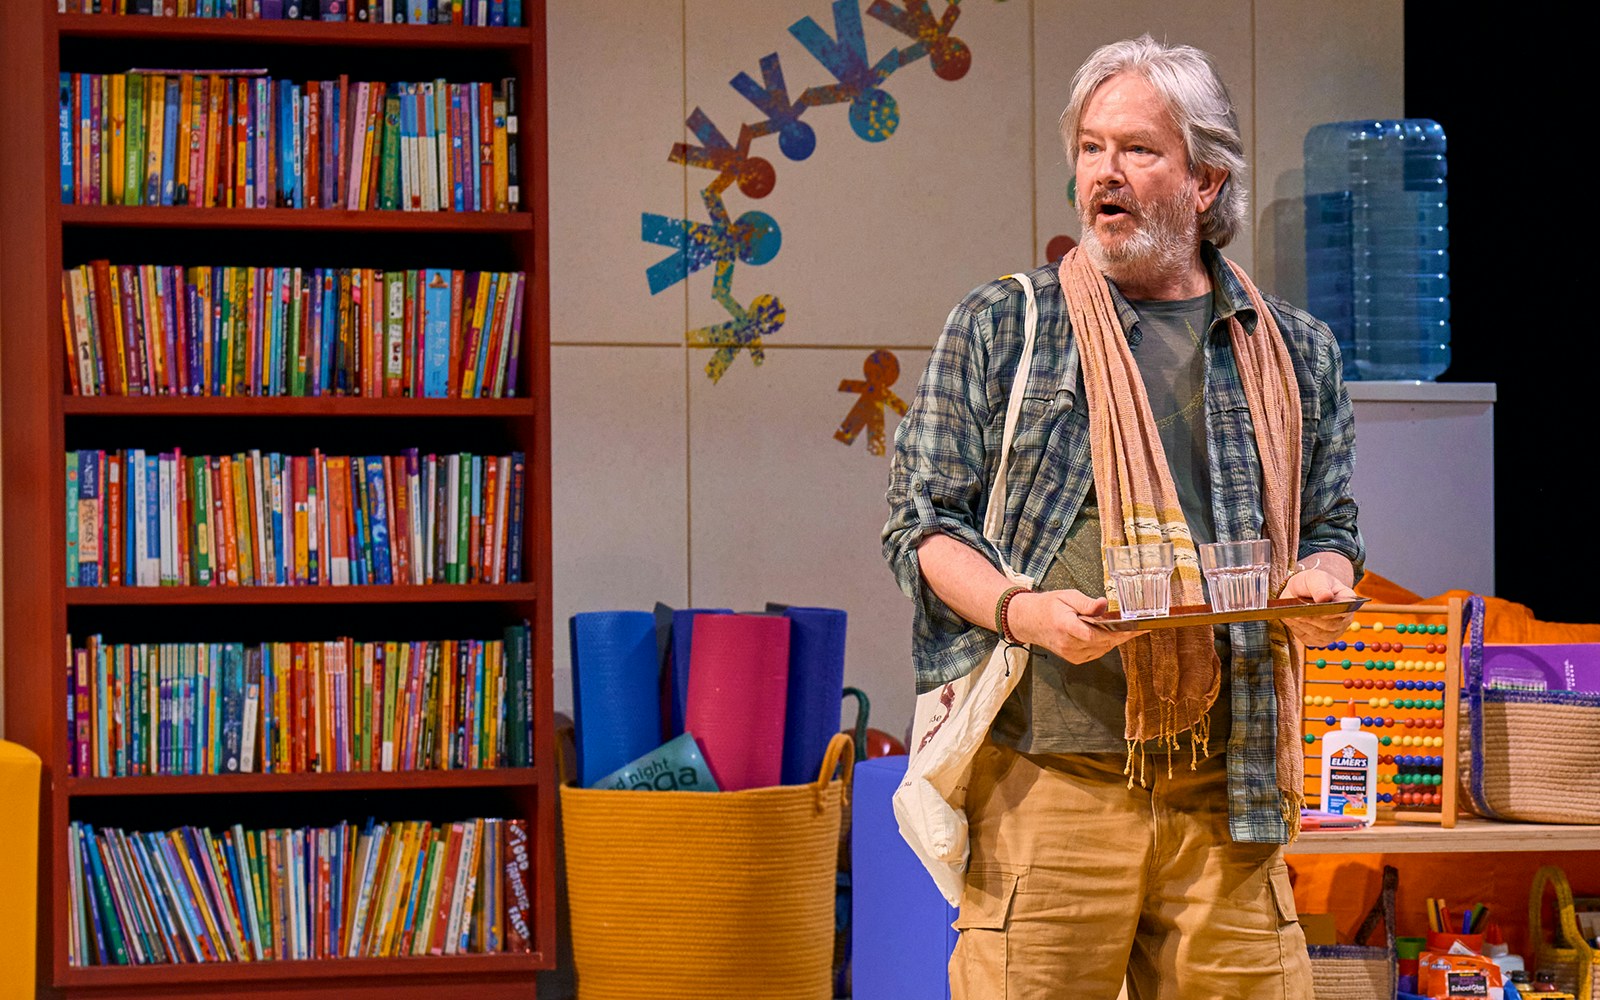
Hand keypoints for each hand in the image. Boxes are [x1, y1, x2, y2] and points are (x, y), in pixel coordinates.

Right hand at [1006, 589, 1143, 663]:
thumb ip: (1086, 603)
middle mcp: (1068, 644)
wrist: (1029, 621)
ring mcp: (1070, 653)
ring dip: (1115, 639)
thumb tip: (1104, 604)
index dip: (1117, 632)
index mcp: (1065, 626)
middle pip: (1103, 642)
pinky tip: (1109, 634)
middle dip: (1122, 634)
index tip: (1135, 628)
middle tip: (1139, 626)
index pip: (1094, 634)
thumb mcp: (1067, 596)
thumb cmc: (1048, 606)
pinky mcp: (1074, 658)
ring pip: (1102, 649)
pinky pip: (1096, 652)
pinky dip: (1105, 644)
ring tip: (1126, 628)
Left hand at [1279, 568, 1358, 647]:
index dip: (1333, 612)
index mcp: (1348, 601)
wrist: (1302, 592)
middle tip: (1298, 612)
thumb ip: (1320, 587)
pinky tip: (1291, 620)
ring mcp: (1333, 632)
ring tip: (1291, 615)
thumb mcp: (1314, 578)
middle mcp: (1345, 619)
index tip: (1320, 609)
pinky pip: (1309, 639)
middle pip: (1331, 625)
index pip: (1345, 609)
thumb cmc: (1311, 583)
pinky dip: (1298, 629)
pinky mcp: (1319, 640)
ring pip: (1319, 634)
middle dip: (1313, 618)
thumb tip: (1325, 597)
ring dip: (1304, 624)